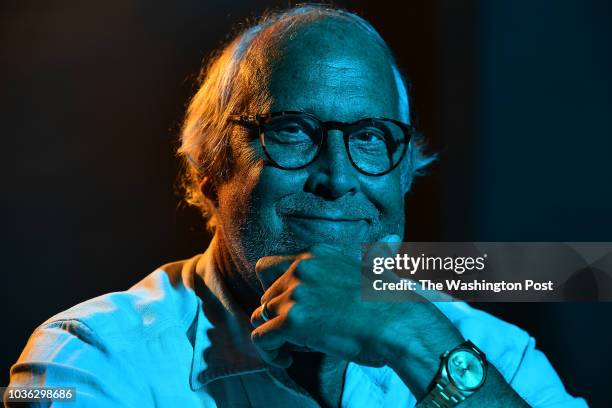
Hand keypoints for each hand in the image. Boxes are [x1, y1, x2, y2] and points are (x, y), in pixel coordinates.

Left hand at [250, 236, 463, 396]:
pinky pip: (261, 338)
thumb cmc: (394, 302)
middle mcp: (302, 269)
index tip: (296, 308)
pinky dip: (269, 352)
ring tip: (295, 346)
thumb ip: (374, 253)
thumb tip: (393, 240)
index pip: (272, 268)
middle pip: (266, 295)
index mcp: (317, 254)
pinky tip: (285, 359)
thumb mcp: (379, 267)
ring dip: (275, 333)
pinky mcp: (292, 321)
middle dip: (278, 314)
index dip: (279, 292)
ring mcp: (295, 294)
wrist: (400, 324)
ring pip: (261, 317)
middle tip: (299, 331)